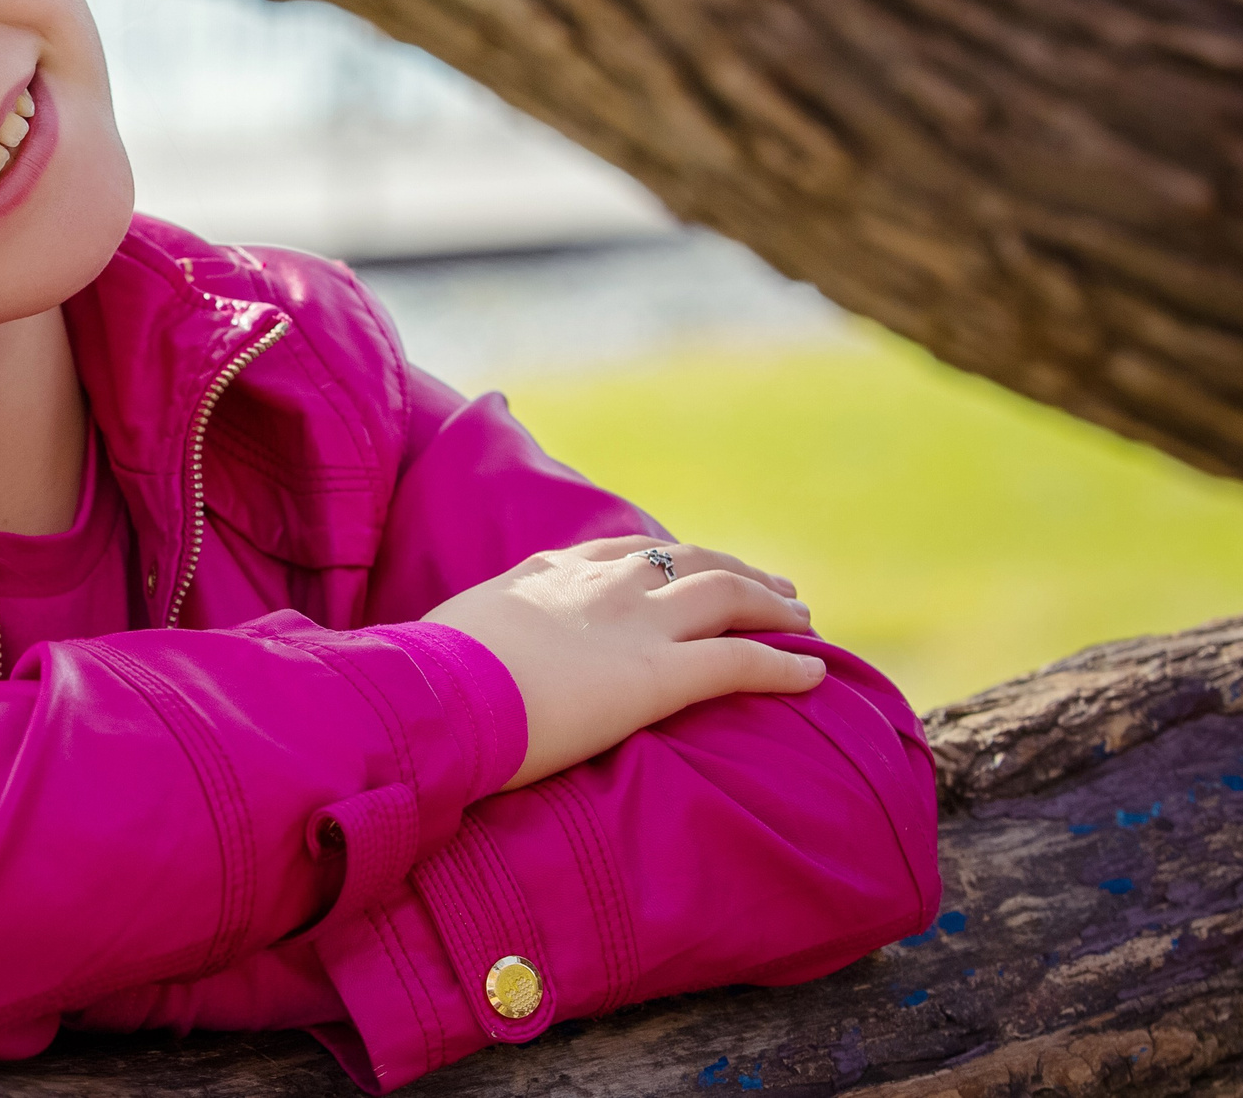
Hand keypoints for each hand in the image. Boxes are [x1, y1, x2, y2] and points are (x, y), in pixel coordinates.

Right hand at [423, 536, 821, 790]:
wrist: (437, 691)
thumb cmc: (427, 675)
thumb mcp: (450, 634)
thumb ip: (475, 634)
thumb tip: (448, 654)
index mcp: (551, 572)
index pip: (626, 551)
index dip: (670, 558)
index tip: (693, 567)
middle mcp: (604, 585)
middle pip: (692, 560)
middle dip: (738, 572)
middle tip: (775, 588)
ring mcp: (636, 625)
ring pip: (729, 598)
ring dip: (772, 605)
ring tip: (804, 620)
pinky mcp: (661, 676)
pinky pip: (742, 663)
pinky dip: (785, 665)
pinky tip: (815, 674)